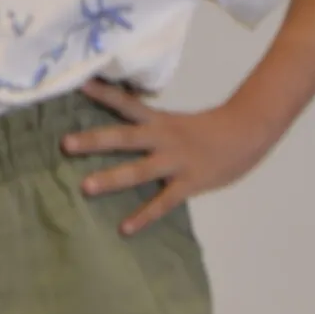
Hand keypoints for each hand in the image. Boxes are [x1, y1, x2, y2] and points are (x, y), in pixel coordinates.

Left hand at [60, 75, 271, 233]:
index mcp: (159, 120)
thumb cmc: (212, 129)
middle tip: (65, 144)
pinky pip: (163, 202)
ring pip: (139, 170)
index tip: (78, 84)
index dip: (102, 93)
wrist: (249, 132)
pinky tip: (124, 228)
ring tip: (85, 187)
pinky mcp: (189, 182)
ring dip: (111, 179)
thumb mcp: (176, 122)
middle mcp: (163, 138)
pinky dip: (143, 216)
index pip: (126, 103)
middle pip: (124, 137)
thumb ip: (151, 127)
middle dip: (94, 141)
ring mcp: (175, 161)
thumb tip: (123, 127)